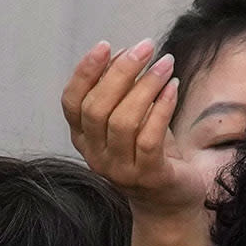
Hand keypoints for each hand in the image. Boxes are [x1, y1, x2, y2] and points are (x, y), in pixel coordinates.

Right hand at [62, 39, 209, 218]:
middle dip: (121, 72)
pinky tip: (173, 88)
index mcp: (84, 138)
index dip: (85, 73)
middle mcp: (95, 154)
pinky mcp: (147, 176)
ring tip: (166, 64)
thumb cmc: (149, 151)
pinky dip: (162, 109)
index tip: (106, 45)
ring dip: (146, 86)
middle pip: (97, 109)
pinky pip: (150, 139)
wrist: (168, 201)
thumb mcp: (131, 118)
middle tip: (146, 47)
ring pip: (123, 122)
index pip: (72, 103)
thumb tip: (122, 53)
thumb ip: (121, 91)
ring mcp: (119, 168)